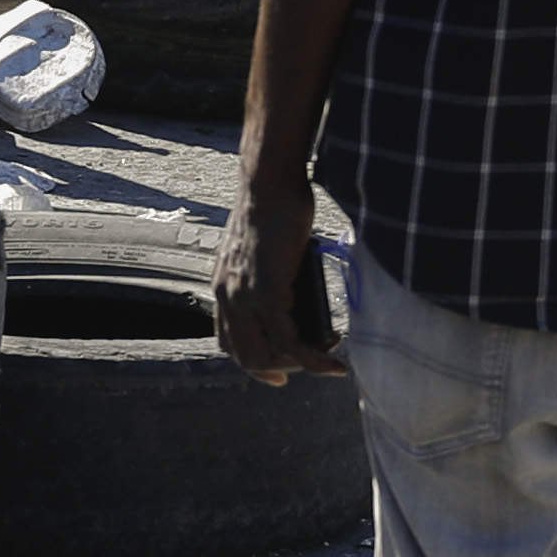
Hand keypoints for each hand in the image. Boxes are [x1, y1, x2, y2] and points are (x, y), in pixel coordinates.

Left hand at [206, 200, 339, 385]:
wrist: (269, 184)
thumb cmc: (275, 209)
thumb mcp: (265, 251)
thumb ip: (271, 276)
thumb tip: (298, 296)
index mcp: (223, 287)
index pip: (229, 341)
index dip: (254, 363)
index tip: (281, 373)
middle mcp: (226, 296)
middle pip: (246, 356)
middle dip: (281, 370)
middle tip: (313, 363)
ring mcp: (243, 296)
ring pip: (267, 355)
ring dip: (301, 366)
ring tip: (330, 357)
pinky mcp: (266, 292)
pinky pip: (288, 340)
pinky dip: (312, 357)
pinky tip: (332, 359)